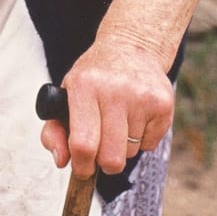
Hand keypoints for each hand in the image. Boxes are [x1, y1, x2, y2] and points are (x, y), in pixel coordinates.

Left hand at [40, 36, 174, 178]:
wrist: (131, 47)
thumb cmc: (93, 78)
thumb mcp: (66, 94)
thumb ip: (53, 131)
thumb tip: (62, 161)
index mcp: (84, 85)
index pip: (83, 144)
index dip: (82, 165)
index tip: (82, 168)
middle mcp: (114, 89)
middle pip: (111, 158)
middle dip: (104, 163)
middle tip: (101, 148)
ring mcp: (142, 96)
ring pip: (130, 153)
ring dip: (122, 146)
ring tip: (118, 120)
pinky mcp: (163, 103)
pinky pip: (149, 145)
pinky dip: (141, 139)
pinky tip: (135, 115)